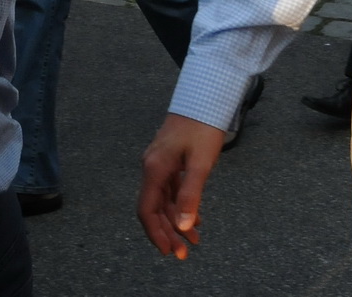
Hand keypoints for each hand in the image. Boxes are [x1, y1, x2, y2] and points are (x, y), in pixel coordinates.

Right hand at [138, 114, 226, 259]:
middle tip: (184, 253)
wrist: (204, 97)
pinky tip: (195, 217)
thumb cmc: (203, 127)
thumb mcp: (200, 163)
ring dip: (177, 221)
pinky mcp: (169, 159)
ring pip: (163, 200)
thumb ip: (190, 195)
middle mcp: (152, 167)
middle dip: (168, 232)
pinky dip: (180, 205)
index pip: (147, 210)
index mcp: (154, 169)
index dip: (156, 233)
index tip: (169, 251)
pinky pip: (171, 189)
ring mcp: (160, 163)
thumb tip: (183, 226)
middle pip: (154, 208)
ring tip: (194, 240)